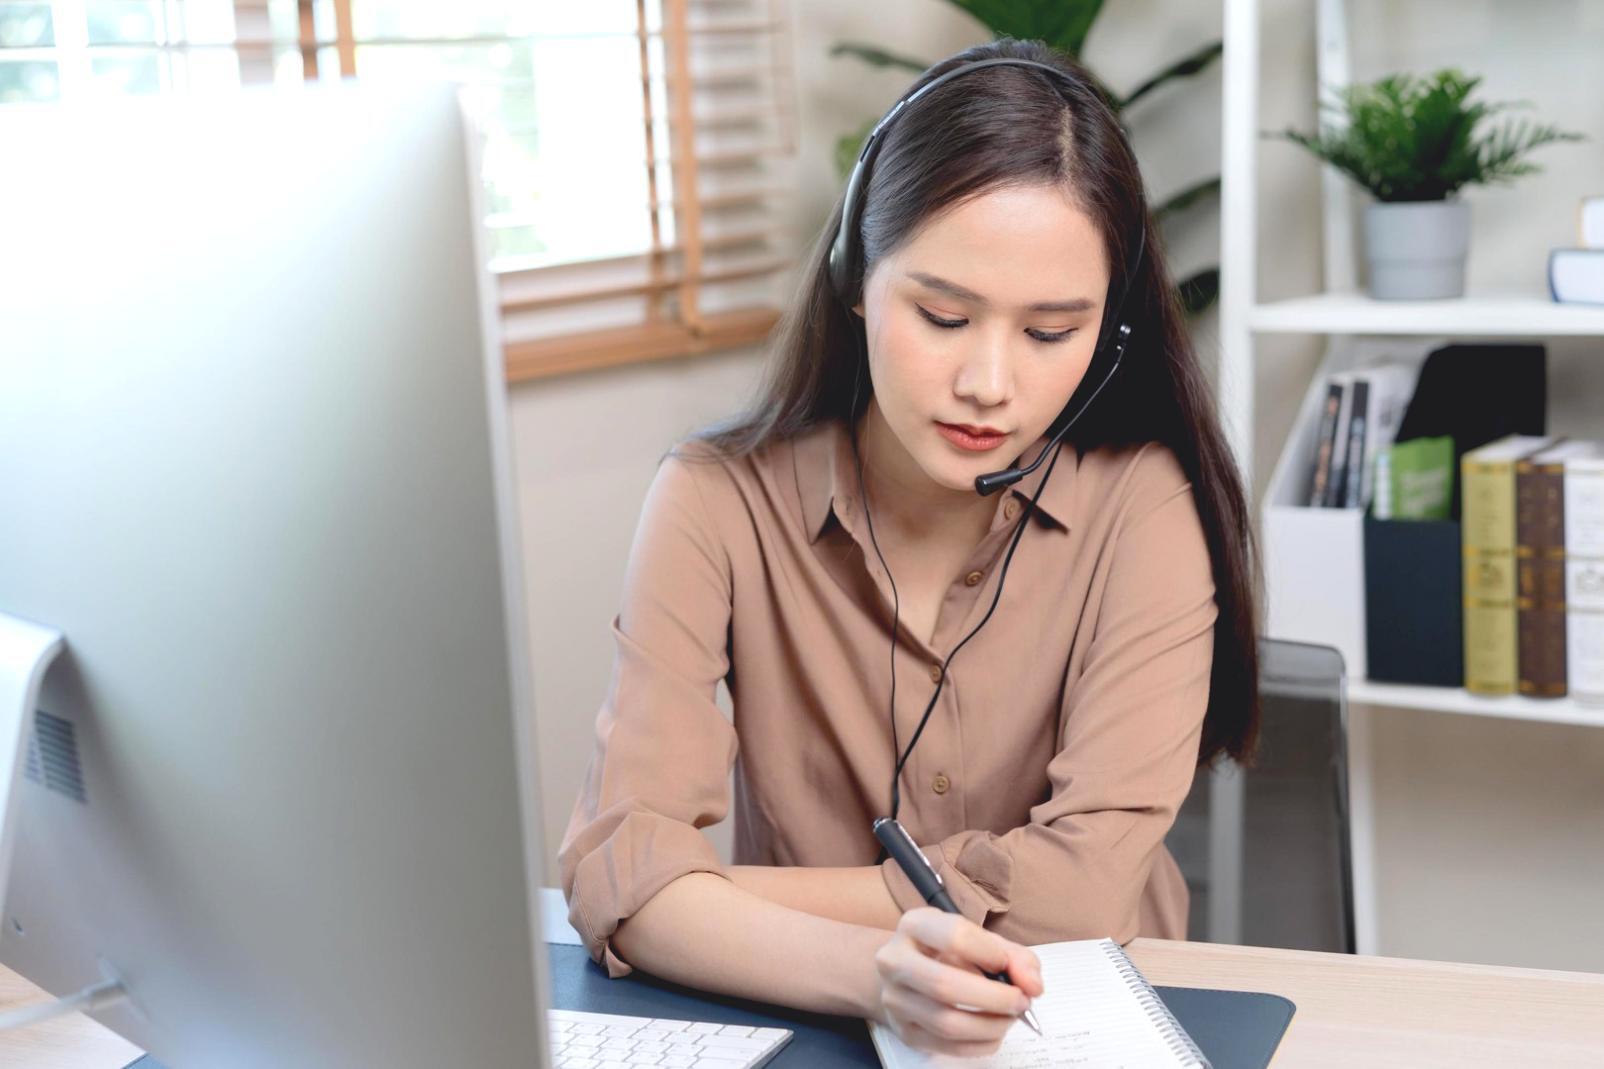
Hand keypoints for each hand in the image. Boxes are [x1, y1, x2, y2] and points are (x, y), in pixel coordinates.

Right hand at [871, 907, 1043, 1057]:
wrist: (903, 974)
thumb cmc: (946, 952)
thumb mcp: (977, 940)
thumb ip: (1013, 956)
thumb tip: (1032, 985)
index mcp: (914, 926)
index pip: (954, 936)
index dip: (991, 953)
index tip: (1009, 965)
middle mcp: (894, 960)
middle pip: (944, 985)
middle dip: (995, 998)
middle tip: (1021, 1002)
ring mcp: (895, 999)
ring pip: (946, 1023)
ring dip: (991, 1025)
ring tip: (1010, 1017)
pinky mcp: (904, 1032)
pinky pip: (947, 1047)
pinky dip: (981, 1044)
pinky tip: (993, 1032)